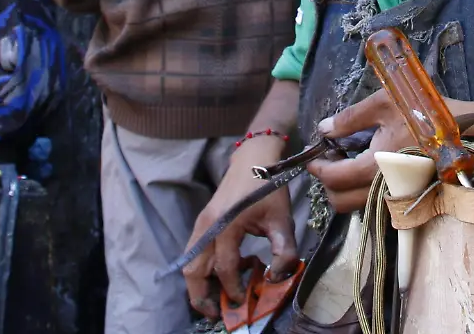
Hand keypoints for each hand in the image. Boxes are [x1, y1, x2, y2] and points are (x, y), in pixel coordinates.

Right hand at [181, 138, 296, 318]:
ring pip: (190, 265)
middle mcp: (206, 227)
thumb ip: (284, 251)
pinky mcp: (202, 224)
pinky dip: (205, 270)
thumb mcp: (282, 219)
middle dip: (202, 298)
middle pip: (193, 272)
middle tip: (219, 314)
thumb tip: (279, 279)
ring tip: (221, 299)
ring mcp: (201, 225)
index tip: (246, 301)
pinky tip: (229, 271)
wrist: (253, 159)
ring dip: (201, 285)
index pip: (225, 268)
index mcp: (225, 226)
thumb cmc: (268, 187)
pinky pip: (195, 254)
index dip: (235, 289)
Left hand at [308, 90, 473, 212]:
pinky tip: (368, 170)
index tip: (313, 156)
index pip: (333, 178)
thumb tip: (324, 129)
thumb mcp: (383, 104)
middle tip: (330, 160)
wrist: (467, 131)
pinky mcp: (408, 197)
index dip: (317, 168)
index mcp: (374, 167)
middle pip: (340, 202)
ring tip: (348, 163)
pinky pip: (375, 204)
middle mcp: (383, 189)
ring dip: (344, 190)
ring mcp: (396, 196)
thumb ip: (350, 119)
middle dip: (328, 184)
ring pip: (357, 207)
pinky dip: (363, 193)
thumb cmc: (425, 113)